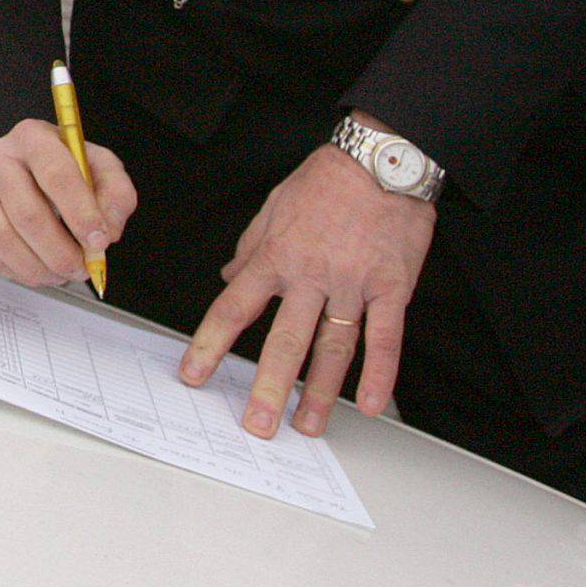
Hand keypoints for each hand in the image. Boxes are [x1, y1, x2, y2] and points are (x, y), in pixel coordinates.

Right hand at [0, 119, 137, 286]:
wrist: (19, 166)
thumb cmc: (61, 167)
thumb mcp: (98, 167)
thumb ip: (115, 193)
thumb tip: (106, 231)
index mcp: (33, 137)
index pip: (57, 175)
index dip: (81, 213)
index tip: (99, 241)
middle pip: (28, 214)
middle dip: (61, 251)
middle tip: (82, 268)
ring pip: (2, 237)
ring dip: (38, 266)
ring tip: (60, 272)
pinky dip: (19, 270)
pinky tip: (38, 267)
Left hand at [179, 124, 434, 439]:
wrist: (379, 160)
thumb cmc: (325, 181)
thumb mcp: (273, 207)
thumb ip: (250, 248)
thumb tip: (229, 278)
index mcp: (275, 257)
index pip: (233, 308)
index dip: (210, 345)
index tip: (194, 374)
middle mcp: (310, 276)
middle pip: (284, 341)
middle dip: (268, 387)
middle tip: (257, 425)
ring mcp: (352, 285)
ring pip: (333, 348)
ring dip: (321, 393)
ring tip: (309, 426)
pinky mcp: (391, 288)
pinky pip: (385, 338)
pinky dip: (380, 375)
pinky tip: (370, 404)